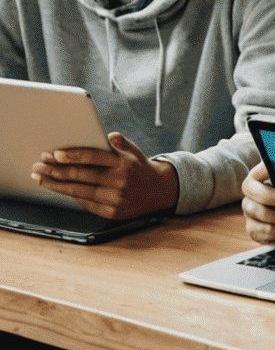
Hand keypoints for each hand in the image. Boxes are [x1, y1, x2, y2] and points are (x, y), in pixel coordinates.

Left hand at [32, 133, 178, 219]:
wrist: (159, 191)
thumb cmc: (140, 168)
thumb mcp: (135, 152)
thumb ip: (121, 143)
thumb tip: (110, 136)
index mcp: (124, 163)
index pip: (93, 158)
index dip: (72, 156)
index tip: (53, 154)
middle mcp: (119, 181)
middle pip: (81, 175)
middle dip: (56, 170)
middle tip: (39, 166)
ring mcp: (115, 198)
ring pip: (79, 191)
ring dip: (56, 185)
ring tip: (41, 178)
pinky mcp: (111, 212)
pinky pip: (85, 203)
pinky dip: (70, 196)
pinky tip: (59, 189)